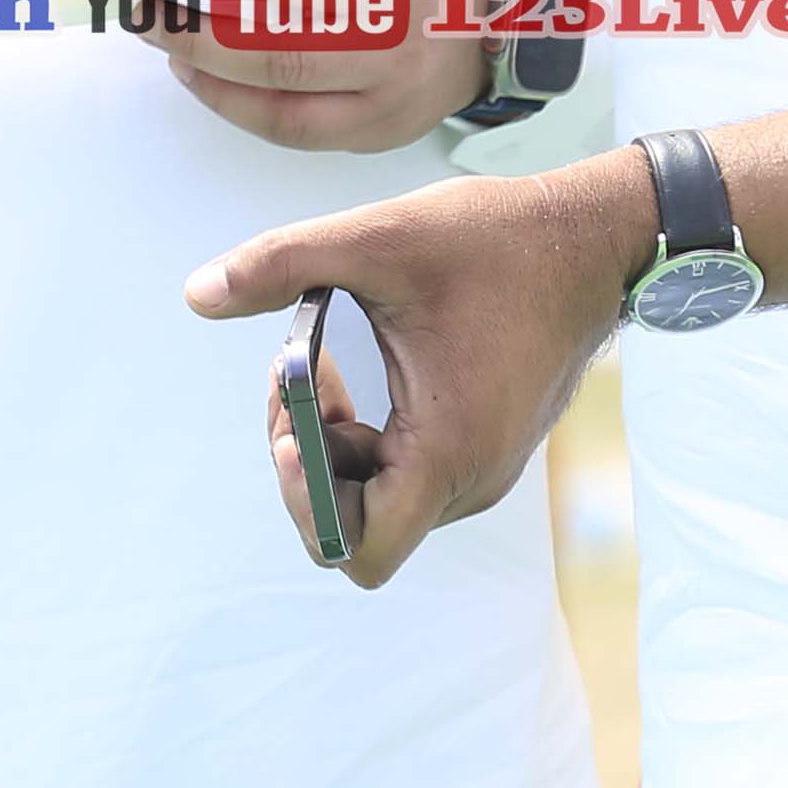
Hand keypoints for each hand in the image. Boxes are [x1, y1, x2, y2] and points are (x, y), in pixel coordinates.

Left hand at [182, 150, 648, 586]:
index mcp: (447, 449)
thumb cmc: (497, 240)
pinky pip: (402, 474)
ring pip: (376, 501)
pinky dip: (361, 437)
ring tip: (313, 363)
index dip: (306, 504)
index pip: (360, 550)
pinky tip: (346, 368)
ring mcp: (480, 468)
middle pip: (357, 528)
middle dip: (304, 464)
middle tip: (288, 380)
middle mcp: (470, 479)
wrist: (592, 238)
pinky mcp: (481, 447)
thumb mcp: (379, 237)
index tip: (291, 426)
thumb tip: (195, 292)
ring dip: (327, 446)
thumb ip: (281, 264)